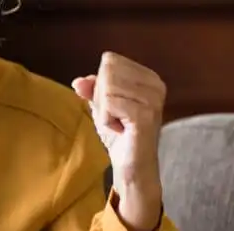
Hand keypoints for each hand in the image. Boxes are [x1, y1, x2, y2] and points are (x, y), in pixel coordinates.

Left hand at [73, 52, 165, 230]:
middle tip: (114, 118)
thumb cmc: (119, 136)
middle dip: (101, 99)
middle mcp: (155, 84)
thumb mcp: (102, 108)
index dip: (101, 86)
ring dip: (104, 112)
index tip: (113, 108)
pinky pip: (109, 104)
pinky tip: (118, 131)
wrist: (131, 167)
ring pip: (107, 88)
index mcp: (149, 77)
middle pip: (108, 72)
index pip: (110, 61)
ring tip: (117, 125)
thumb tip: (78, 81)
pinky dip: (105, 121)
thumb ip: (92, 90)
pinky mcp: (145, 114)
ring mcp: (153, 99)